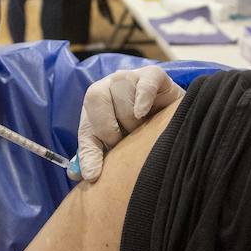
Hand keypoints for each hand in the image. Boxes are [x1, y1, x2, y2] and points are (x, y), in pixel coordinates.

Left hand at [69, 66, 183, 182]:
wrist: (171, 115)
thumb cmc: (138, 131)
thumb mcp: (116, 146)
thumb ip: (97, 156)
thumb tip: (79, 175)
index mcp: (94, 105)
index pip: (85, 127)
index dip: (89, 153)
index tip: (94, 176)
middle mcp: (108, 86)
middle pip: (95, 96)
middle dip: (108, 127)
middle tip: (121, 142)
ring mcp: (130, 77)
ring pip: (119, 88)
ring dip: (129, 115)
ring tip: (140, 128)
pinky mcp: (153, 75)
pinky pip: (144, 82)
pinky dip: (143, 98)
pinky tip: (143, 113)